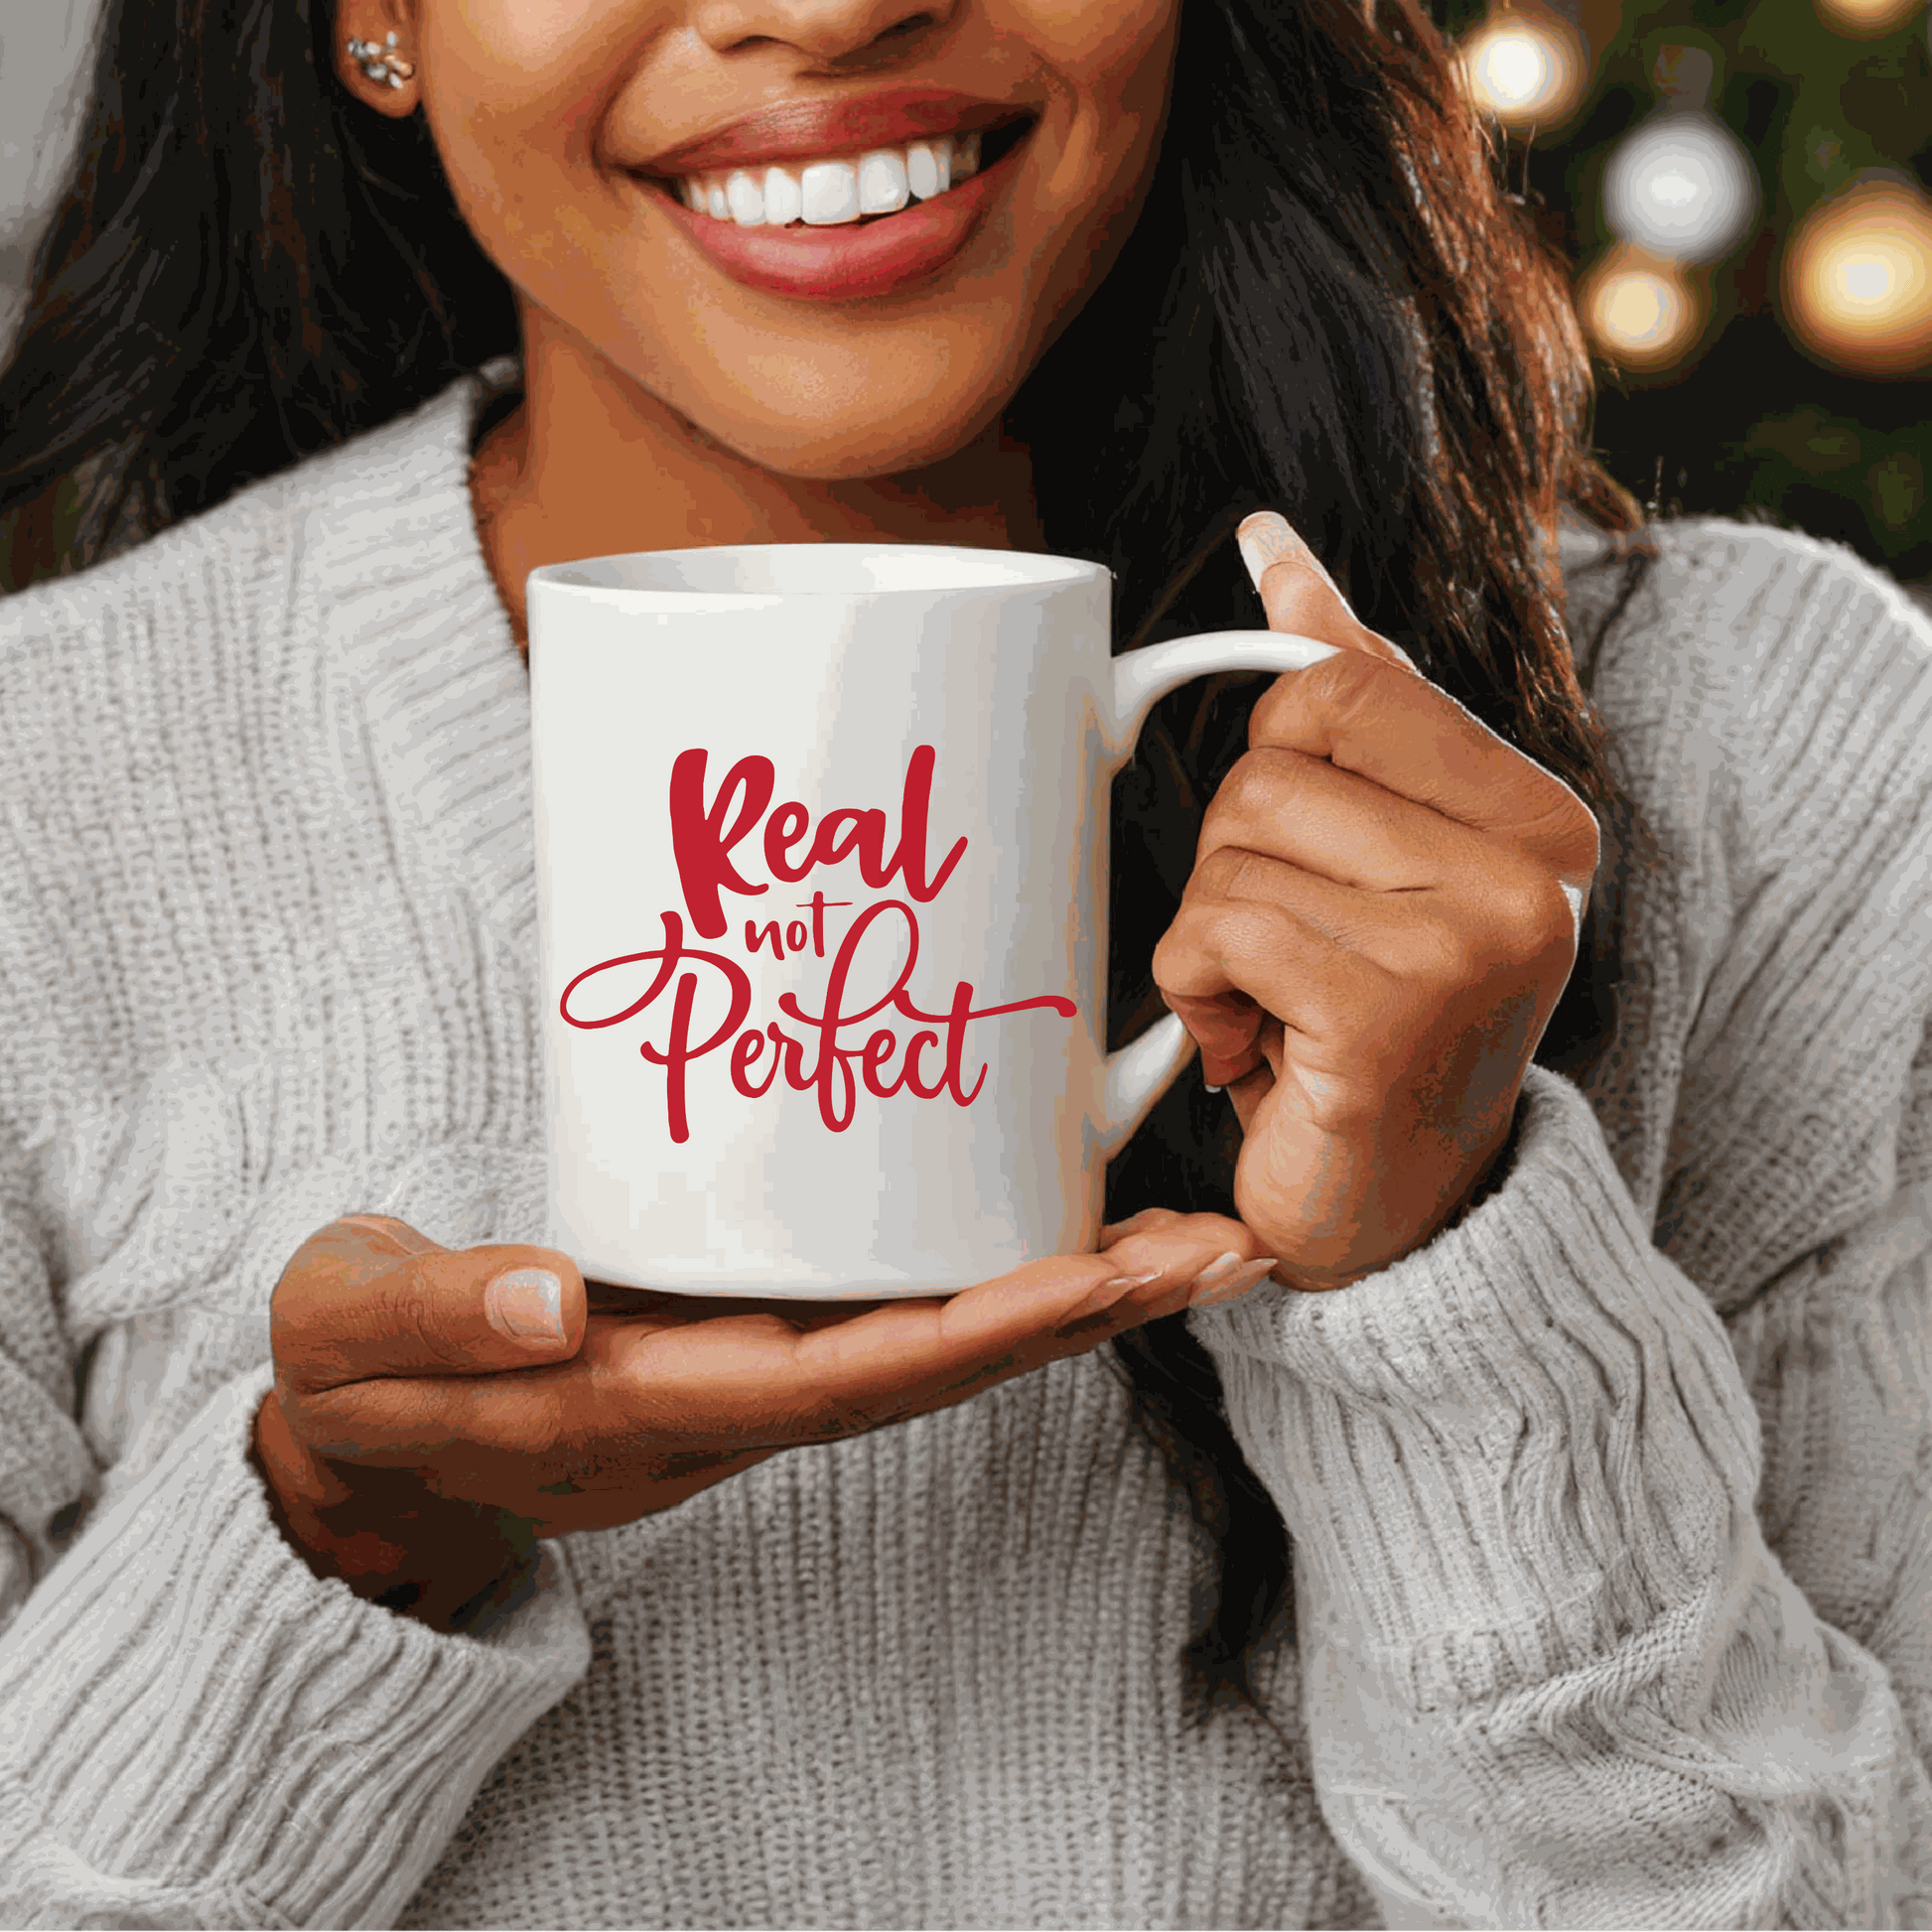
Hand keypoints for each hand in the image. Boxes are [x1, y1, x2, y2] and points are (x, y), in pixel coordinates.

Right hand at [251, 1211, 1273, 1629]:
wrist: (362, 1431)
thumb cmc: (360, 1374)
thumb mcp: (354, 1332)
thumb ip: (441, 1315)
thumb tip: (558, 1299)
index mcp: (640, 1407)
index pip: (840, 1378)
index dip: (979, 1331)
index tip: (1102, 1275)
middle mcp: (725, 1405)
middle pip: (935, 1367)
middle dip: (1084, 1315)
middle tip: (1221, 1248)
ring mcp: (744, 1375)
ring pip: (932, 1341)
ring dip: (1070, 1299)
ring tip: (1192, 1238)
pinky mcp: (745, 1334)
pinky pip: (891, 1312)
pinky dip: (993, 1279)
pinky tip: (1063, 1228)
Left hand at [1151, 511, 1598, 1291]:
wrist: (1387, 1218)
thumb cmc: (1364, 1027)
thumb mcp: (1370, 855)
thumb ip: (1346, 700)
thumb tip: (1271, 546)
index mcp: (1535, 814)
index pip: (1333, 683)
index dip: (1270, 770)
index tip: (1304, 862)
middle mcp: (1534, 869)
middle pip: (1271, 760)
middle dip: (1234, 862)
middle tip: (1285, 956)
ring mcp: (1477, 939)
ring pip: (1233, 842)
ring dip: (1210, 935)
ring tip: (1273, 1007)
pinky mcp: (1399, 1010)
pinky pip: (1220, 924)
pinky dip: (1197, 987)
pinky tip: (1250, 1048)